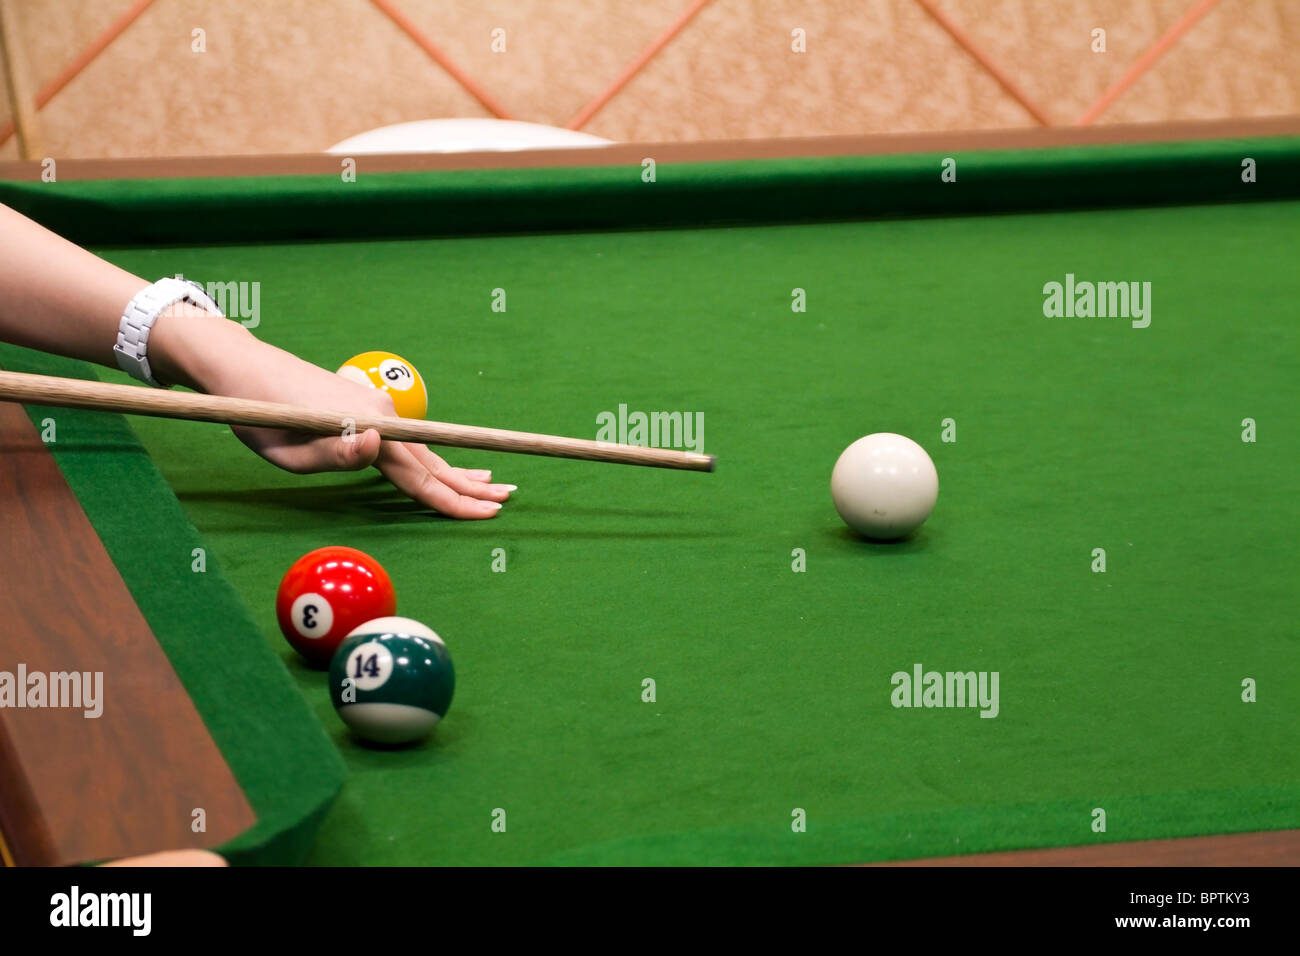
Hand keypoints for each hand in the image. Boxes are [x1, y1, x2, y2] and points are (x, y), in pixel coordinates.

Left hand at [152, 310, 513, 518]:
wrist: (244, 367)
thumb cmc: (257, 416)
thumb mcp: (285, 451)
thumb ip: (333, 456)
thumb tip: (378, 448)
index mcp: (365, 430)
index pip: (419, 477)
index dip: (454, 500)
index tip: (486, 514)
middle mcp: (383, 417)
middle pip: (434, 462)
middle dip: (470, 487)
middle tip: (507, 502)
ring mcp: (380, 409)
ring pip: (426, 451)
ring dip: (460, 471)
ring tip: (493, 484)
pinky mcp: (370, 408)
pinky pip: (412, 442)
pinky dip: (437, 456)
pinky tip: (450, 462)